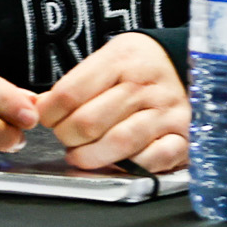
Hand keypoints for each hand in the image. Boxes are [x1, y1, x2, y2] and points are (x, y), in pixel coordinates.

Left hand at [35, 32, 188, 171]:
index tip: (45, 119)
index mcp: (119, 61)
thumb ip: (76, 83)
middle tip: (66, 138)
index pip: (69, 93)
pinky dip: (129, 167)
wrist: (186, 64)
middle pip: (89, 122)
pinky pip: (152, 160)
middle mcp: (144, 87)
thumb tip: (40, 108)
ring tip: (80, 155)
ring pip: (118, 143)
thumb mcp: (106, 59)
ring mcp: (166, 113)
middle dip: (67, 137)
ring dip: (90, 156)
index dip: (48, 113)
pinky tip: (116, 163)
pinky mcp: (184, 137)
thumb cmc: (136, 66)